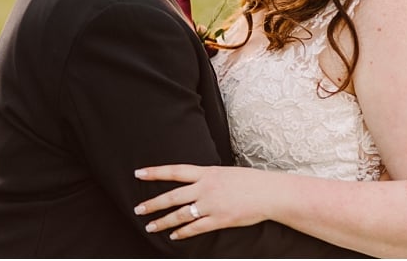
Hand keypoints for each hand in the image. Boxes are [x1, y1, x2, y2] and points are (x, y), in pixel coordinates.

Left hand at [133, 164, 272, 238]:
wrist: (269, 193)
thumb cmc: (249, 181)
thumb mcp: (224, 172)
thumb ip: (207, 177)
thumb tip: (193, 181)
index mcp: (206, 172)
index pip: (175, 171)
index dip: (155, 172)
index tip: (138, 173)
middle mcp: (205, 188)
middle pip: (172, 196)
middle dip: (153, 203)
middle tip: (138, 209)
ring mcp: (211, 205)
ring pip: (180, 215)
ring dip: (163, 221)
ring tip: (150, 226)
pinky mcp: (219, 220)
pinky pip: (196, 228)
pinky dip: (183, 233)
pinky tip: (174, 236)